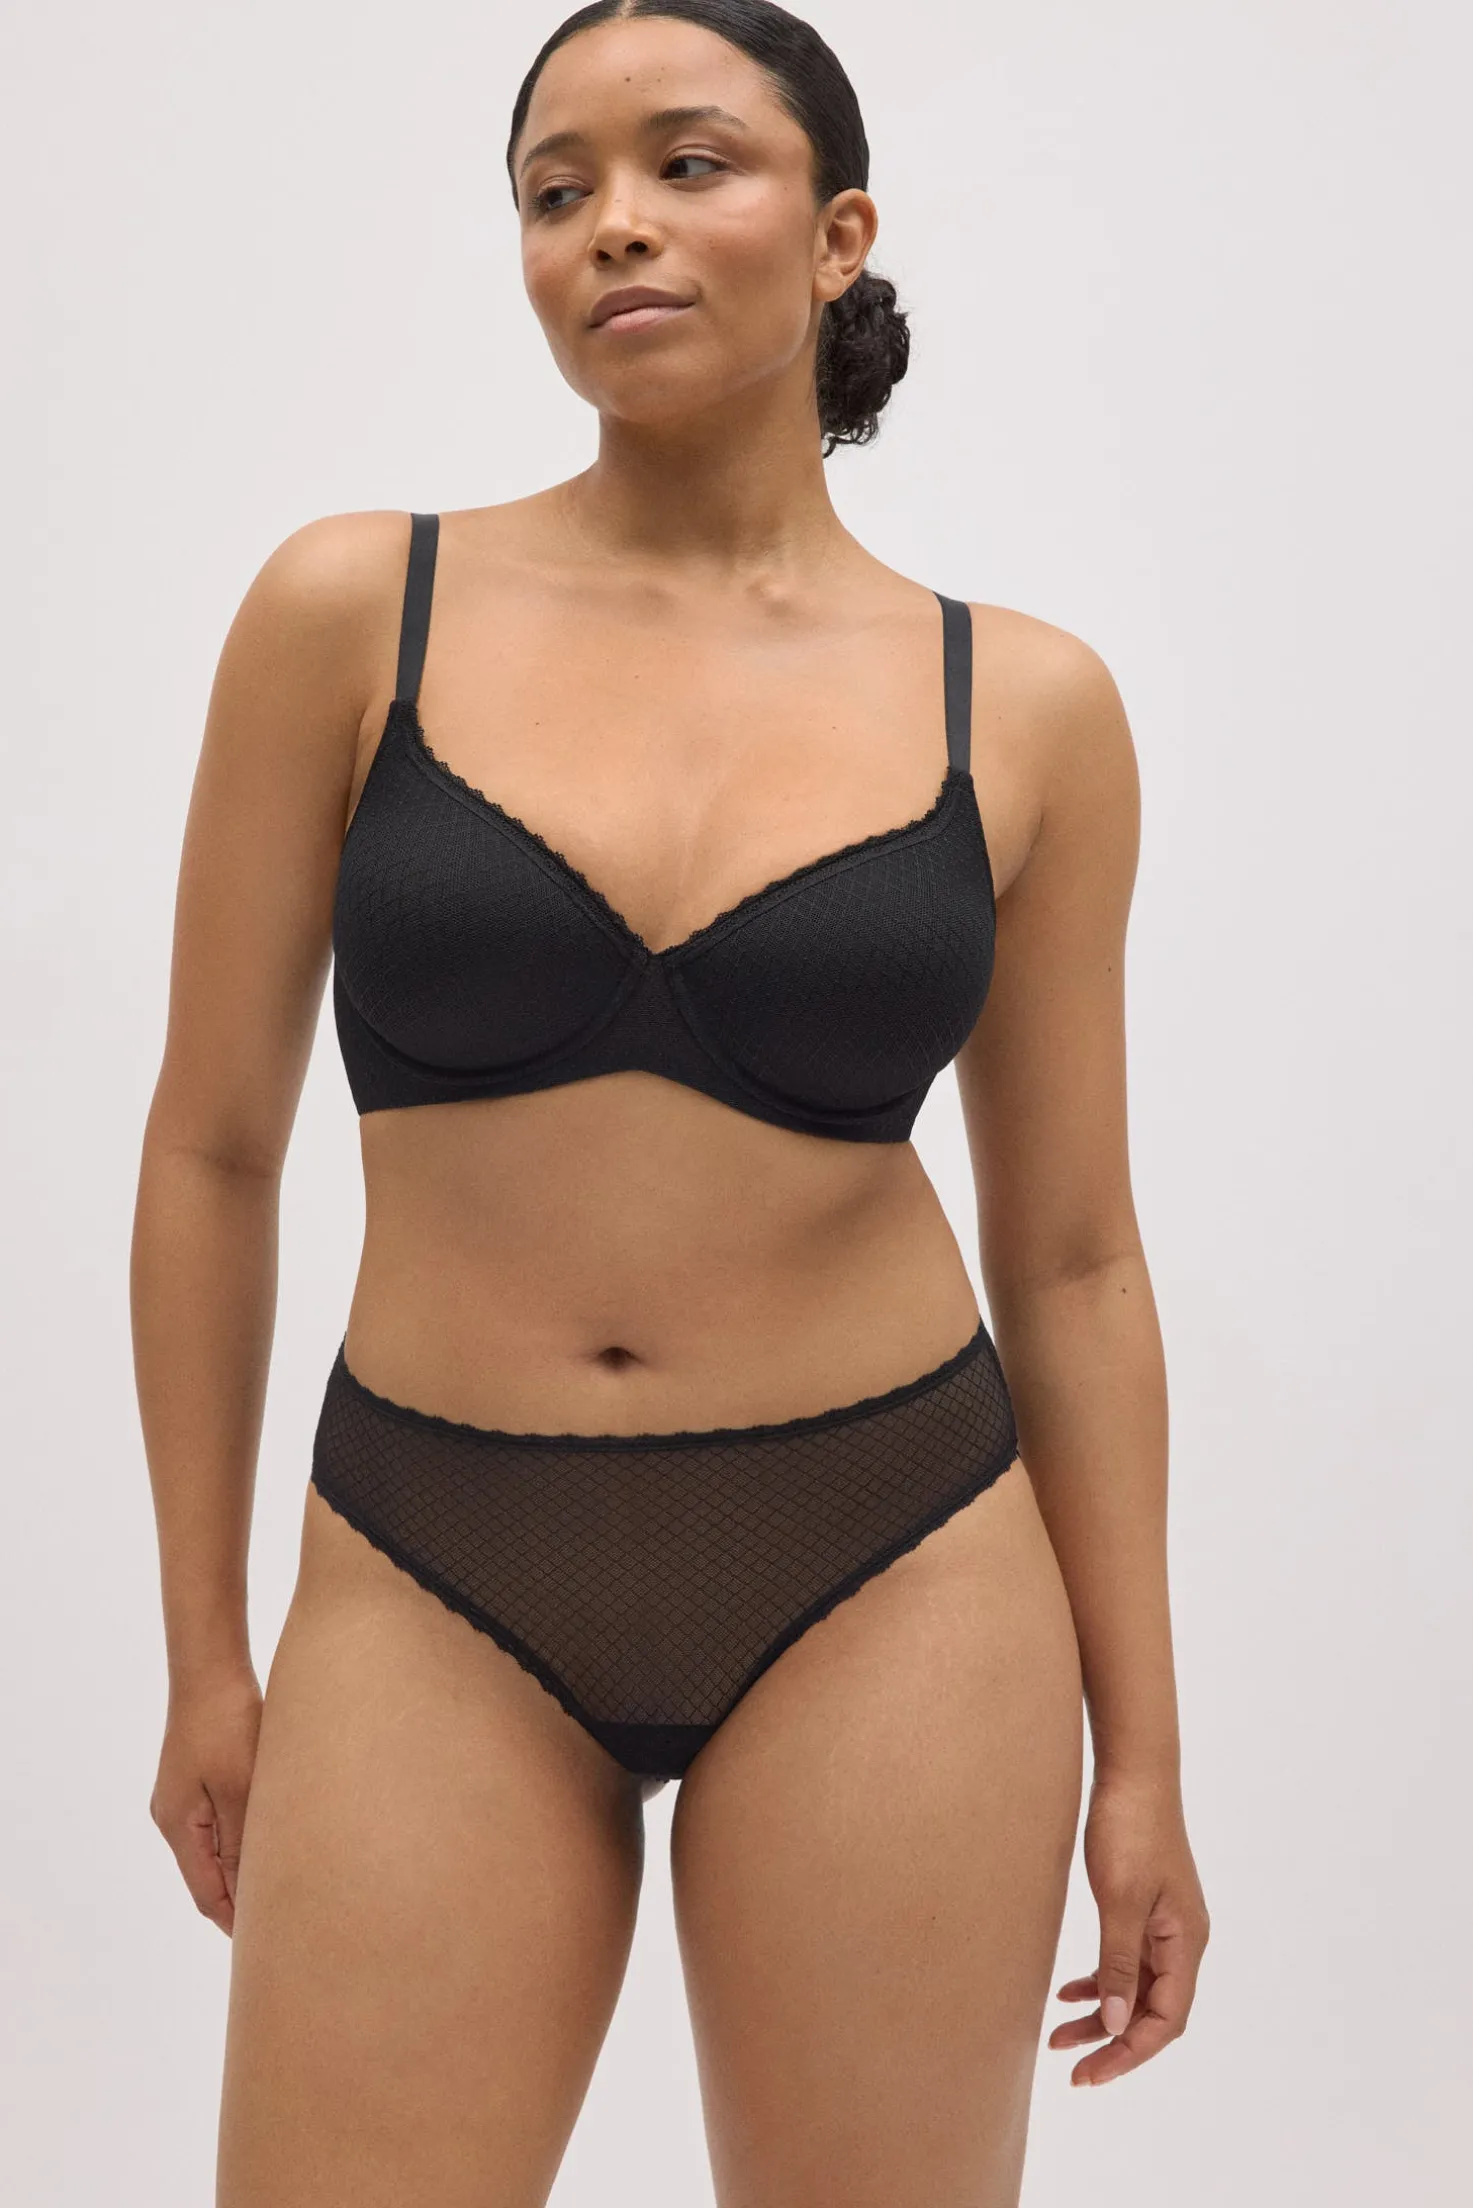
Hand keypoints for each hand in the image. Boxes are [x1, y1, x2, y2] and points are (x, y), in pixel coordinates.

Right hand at [150, 1661, 262, 1934]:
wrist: (211, 1666)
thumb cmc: (225, 1723)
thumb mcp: (240, 1787)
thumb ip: (243, 1843)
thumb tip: (250, 1895)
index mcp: (179, 1826)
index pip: (207, 1893)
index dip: (236, 1921)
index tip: (270, 1945)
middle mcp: (175, 1817)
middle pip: (210, 1875)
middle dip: (243, 1900)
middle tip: (285, 1921)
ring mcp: (186, 1796)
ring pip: (219, 1847)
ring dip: (247, 1866)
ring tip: (289, 1885)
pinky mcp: (202, 1775)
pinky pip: (223, 1821)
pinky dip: (246, 1837)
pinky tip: (276, 1837)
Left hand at [1049, 1767, 1208, 2085]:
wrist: (1133, 1772)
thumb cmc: (1131, 1830)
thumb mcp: (1121, 1900)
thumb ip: (1118, 1963)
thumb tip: (1116, 2024)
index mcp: (1185, 1942)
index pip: (1166, 2019)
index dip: (1129, 2052)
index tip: (1090, 2073)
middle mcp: (1181, 1939)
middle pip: (1152, 2011)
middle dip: (1112, 2042)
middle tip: (1071, 2068)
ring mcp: (1163, 1923)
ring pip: (1135, 1987)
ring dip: (1102, 2014)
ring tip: (1058, 2035)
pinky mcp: (1142, 1907)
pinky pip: (1125, 1960)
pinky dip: (1099, 1980)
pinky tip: (1067, 1990)